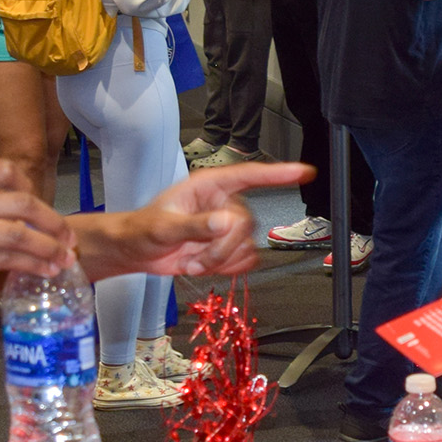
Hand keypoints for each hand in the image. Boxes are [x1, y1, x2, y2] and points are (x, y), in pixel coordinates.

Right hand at [0, 159, 71, 298]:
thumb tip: (13, 207)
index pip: (5, 170)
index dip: (34, 189)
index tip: (46, 211)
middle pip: (20, 203)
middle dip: (53, 221)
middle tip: (69, 237)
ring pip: (16, 234)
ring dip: (48, 248)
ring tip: (64, 260)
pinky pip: (3, 260)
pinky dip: (30, 265)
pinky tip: (43, 271)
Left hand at [76, 159, 312, 279]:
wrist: (137, 252)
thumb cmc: (143, 229)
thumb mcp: (163, 226)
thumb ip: (195, 225)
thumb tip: (225, 222)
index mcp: (209, 186)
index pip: (251, 175)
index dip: (279, 174)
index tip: (304, 172)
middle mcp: (223, 203)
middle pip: (247, 225)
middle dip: (222, 248)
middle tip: (196, 257)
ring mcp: (226, 227)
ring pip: (247, 247)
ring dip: (220, 261)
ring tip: (193, 262)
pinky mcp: (226, 248)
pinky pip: (244, 260)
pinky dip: (224, 269)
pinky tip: (202, 266)